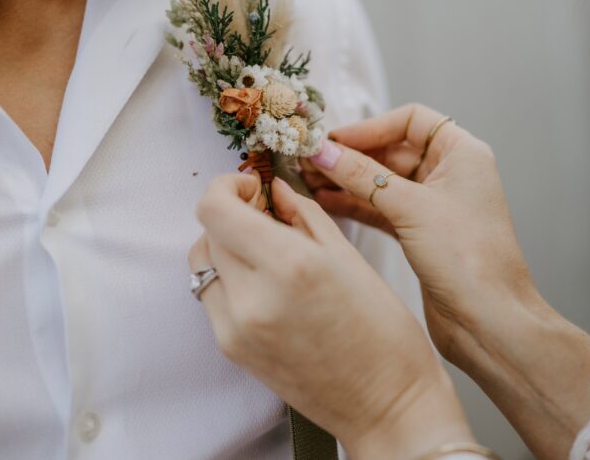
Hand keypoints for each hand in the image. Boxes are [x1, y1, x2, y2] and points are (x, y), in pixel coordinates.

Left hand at [190, 173, 473, 459]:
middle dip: (233, 215)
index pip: (215, 209)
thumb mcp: (350, 257)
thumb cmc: (384, 333)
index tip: (250, 186)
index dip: (227, 187)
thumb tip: (275, 190)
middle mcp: (253, 297)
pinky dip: (229, 279)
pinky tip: (263, 282)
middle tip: (264, 214)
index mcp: (289, 264)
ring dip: (225, 246)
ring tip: (263, 250)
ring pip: (203, 264)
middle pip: (208, 232)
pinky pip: (212, 297)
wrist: (386, 403)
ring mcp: (236, 328)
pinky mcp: (232, 349)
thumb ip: (304, 215)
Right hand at [304, 104, 537, 356]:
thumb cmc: (467, 257)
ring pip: (383, 181)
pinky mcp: (421, 233)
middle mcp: (450, 174)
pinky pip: (382, 208)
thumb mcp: (410, 207)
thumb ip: (362, 176)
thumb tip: (323, 151)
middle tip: (308, 160)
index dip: (370, 127)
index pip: (410, 120)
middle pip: (392, 150)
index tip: (334, 140)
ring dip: (347, 180)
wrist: (489, 321)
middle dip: (351, 155)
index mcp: (462, 154)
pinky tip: (324, 201)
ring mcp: (435, 205)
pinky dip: (355, 204)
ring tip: (306, 179)